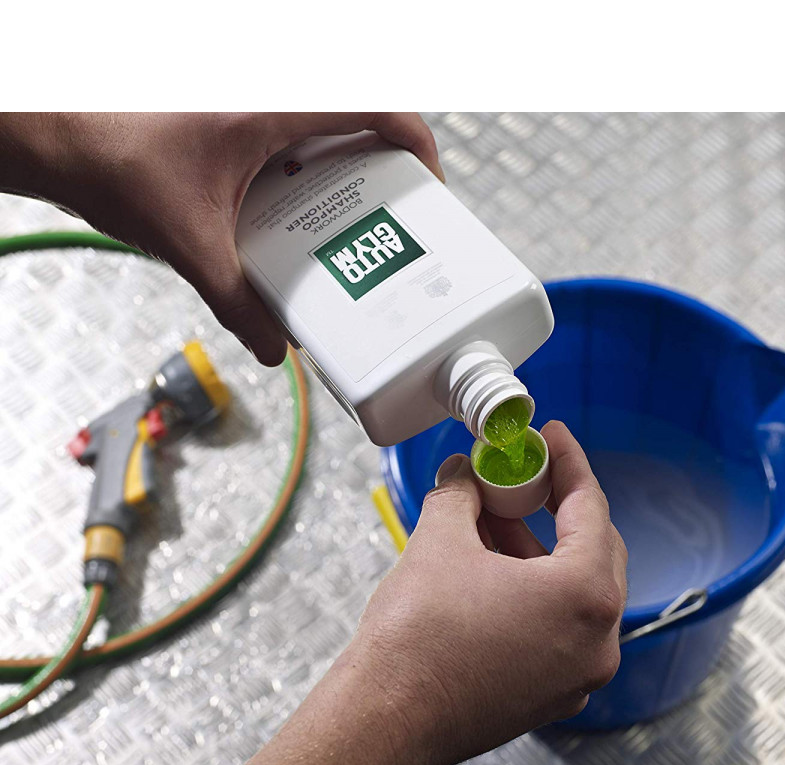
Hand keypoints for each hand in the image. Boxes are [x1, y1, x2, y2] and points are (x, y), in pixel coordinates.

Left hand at [1, 112, 442, 365]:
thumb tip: (276, 346)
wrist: (54, 134)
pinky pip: (292, 140)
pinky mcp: (232, 119)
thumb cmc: (111, 159)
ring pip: (324, 130)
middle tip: (394, 217)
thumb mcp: (190, 242)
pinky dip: (308, 174)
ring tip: (353, 226)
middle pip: (357, 120)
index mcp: (271, 108)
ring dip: (347, 172)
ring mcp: (250, 105)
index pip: (373, 104)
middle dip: (385, 169)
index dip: (415, 142)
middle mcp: (267, 97)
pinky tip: (294, 222)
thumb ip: (237, 302)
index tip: (429, 184)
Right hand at [228, 421, 626, 764]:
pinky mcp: (550, 694)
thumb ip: (462, 493)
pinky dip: (534, 592)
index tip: (552, 438)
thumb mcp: (441, 540)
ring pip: (573, 592)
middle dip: (556, 507)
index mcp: (585, 597)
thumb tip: (464, 473)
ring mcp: (577, 675)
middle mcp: (596, 641)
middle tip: (525, 477)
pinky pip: (558, 627)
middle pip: (592, 550)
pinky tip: (492, 568)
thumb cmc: (417, 639)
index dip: (568, 463)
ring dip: (538, 550)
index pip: (591, 508)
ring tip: (493, 519)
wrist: (386, 716)